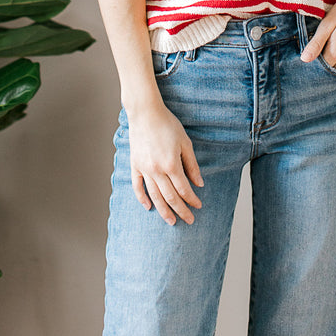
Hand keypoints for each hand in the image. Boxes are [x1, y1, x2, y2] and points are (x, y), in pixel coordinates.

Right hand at [127, 102, 203, 224]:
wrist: (145, 113)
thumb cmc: (167, 124)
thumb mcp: (185, 143)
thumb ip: (192, 165)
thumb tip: (199, 184)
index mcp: (172, 164)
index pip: (184, 189)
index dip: (192, 200)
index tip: (198, 206)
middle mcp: (157, 170)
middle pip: (171, 197)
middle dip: (181, 210)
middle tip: (189, 220)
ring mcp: (144, 169)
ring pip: (155, 196)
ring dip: (163, 211)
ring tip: (171, 221)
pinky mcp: (135, 165)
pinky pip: (138, 186)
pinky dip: (142, 198)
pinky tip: (148, 207)